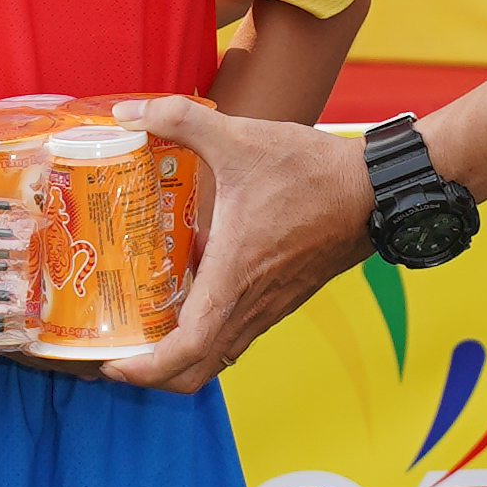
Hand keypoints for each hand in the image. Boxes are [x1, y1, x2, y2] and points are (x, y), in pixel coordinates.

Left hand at [100, 98, 376, 391]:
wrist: (375, 189)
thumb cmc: (312, 172)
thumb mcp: (240, 139)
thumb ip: (179, 120)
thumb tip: (130, 111)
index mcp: (235, 277)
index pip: (187, 350)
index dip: (145, 370)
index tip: (112, 365)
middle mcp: (251, 304)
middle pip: (196, 372)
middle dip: (152, 375)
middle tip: (117, 352)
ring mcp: (270, 306)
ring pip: (217, 356)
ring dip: (177, 356)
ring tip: (141, 328)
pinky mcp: (282, 298)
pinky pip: (235, 333)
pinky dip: (204, 331)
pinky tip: (186, 290)